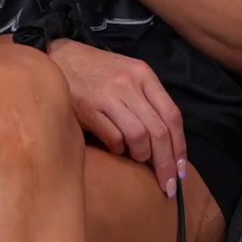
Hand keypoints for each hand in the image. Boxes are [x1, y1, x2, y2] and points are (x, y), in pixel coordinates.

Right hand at [49, 39, 184, 197]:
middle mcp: (130, 84)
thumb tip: (166, 141)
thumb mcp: (129, 74)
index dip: (180, 147)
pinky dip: (118, 149)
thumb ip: (147, 99)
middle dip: (166, 163)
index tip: (181, 170)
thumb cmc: (98, 70)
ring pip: (139, 136)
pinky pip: (113, 138)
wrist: (61, 57)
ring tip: (137, 159)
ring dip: (142, 156)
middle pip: (158, 131)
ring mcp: (108, 96)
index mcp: (144, 75)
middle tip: (168, 185)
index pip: (172, 115)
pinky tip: (115, 148)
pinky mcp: (88, 108)